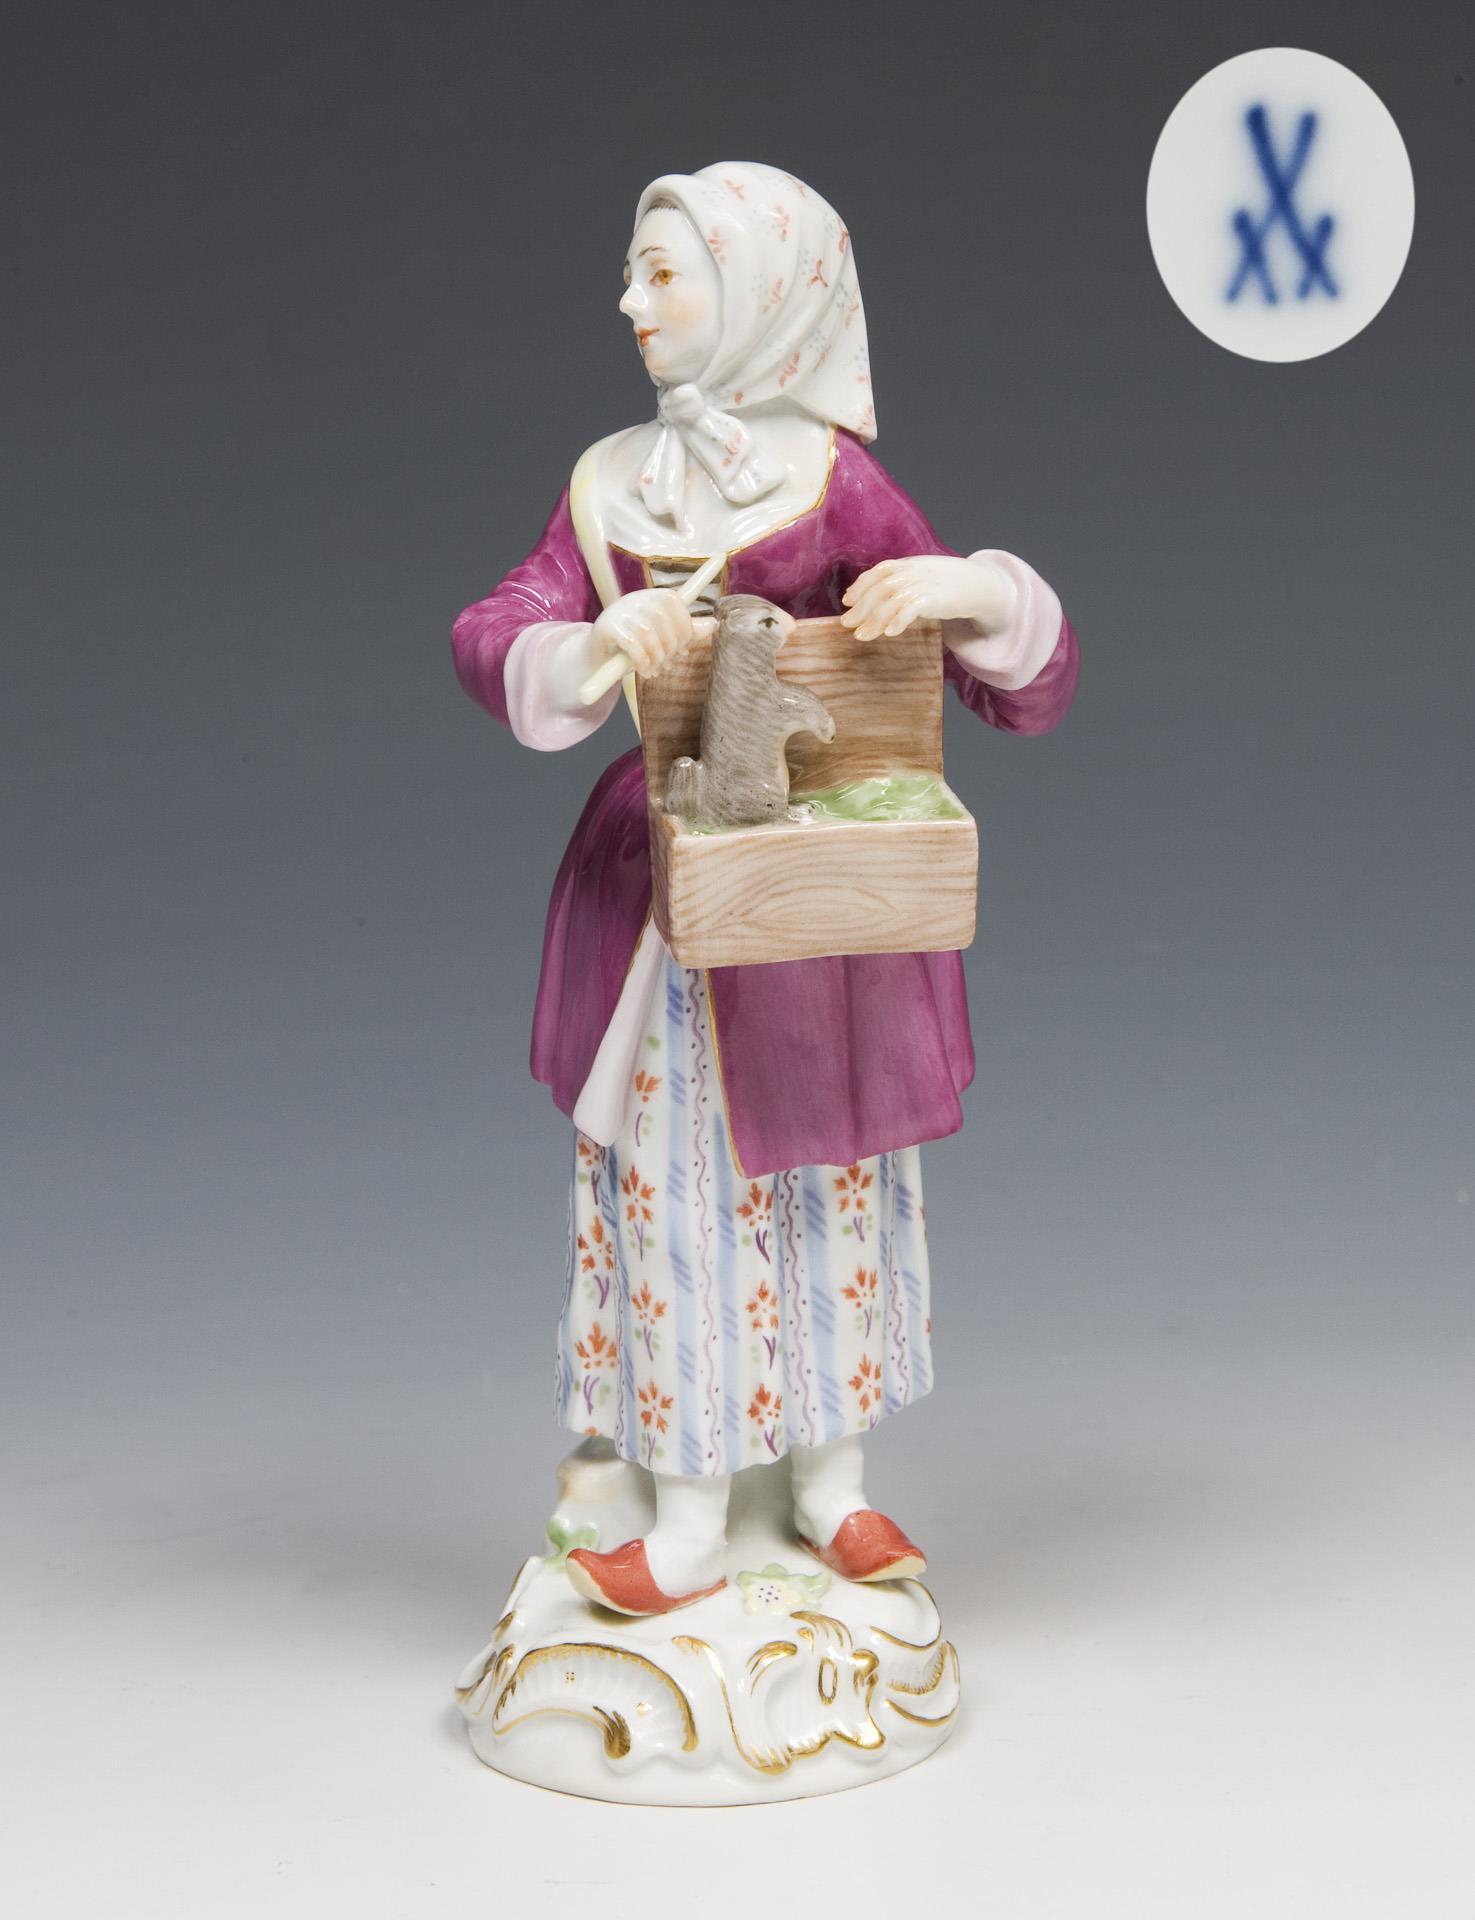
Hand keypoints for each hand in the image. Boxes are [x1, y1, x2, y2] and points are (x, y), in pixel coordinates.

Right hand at [592, 588, 696, 678]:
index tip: (682, 649)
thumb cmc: (637, 644)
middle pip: (662, 618)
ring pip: (647, 633)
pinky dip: (642, 661)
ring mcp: (619, 611)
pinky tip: (644, 670)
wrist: (600, 654)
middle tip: (667, 664)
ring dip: (656, 656)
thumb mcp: (663, 636)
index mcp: (652, 596)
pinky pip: (631, 644)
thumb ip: (686, 630)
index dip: (683, 628)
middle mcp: (635, 598)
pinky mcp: (607, 627)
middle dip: (670, 646)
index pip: (675, 602)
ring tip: (655, 669)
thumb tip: (714, 624)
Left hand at [840, 555, 1014, 641]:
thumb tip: (877, 595)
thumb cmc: (948, 582)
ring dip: (874, 620)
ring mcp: (922, 584)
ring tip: (862, 635)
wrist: (979, 583)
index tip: (847, 601)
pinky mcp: (934, 599)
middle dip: (861, 607)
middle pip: (879, 589)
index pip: (877, 572)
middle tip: (847, 624)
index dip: (859, 586)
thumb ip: (901, 580)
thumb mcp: (922, 574)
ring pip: (890, 602)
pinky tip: (890, 633)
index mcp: (907, 563)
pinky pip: (911, 609)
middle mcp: (912, 571)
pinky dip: (899, 621)